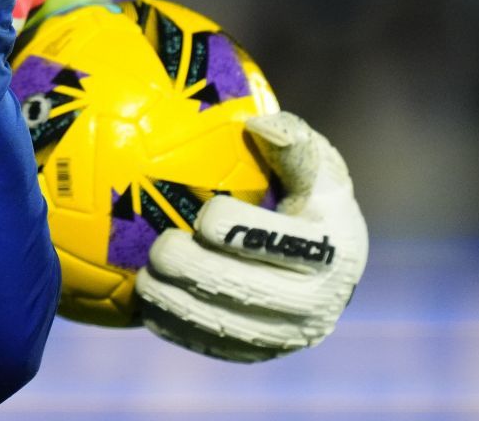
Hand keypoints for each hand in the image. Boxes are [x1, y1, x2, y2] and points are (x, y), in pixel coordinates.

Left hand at [135, 112, 368, 361]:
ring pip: (227, 328)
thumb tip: (258, 124)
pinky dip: (180, 331)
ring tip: (144, 282)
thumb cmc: (312, 196)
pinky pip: (216, 348)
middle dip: (196, 272)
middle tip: (160, 249)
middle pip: (246, 291)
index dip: (238, 232)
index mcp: (335, 251)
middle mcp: (319, 303)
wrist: (325, 262)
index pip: (280, 243)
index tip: (204, 216)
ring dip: (179, 307)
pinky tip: (148, 310)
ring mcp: (290, 336)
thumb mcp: (318, 165)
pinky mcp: (263, 354)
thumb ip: (294, 143)